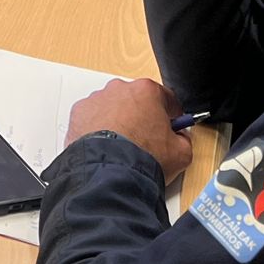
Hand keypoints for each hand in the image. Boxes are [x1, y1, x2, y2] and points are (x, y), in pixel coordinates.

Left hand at [64, 78, 193, 181]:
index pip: (166, 98)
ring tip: (122, 147)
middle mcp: (120, 89)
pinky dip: (98, 129)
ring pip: (113, 108)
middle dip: (141, 117)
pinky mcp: (79, 113)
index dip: (170, 115)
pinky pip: (93, 118)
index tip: (170, 125)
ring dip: (118, 122)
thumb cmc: (142, 158)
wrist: (110, 173)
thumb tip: (181, 139)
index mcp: (147, 91)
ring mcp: (97, 99)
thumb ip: (183, 139)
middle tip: (145, 140)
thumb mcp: (181, 153)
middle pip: (136, 100)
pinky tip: (105, 147)